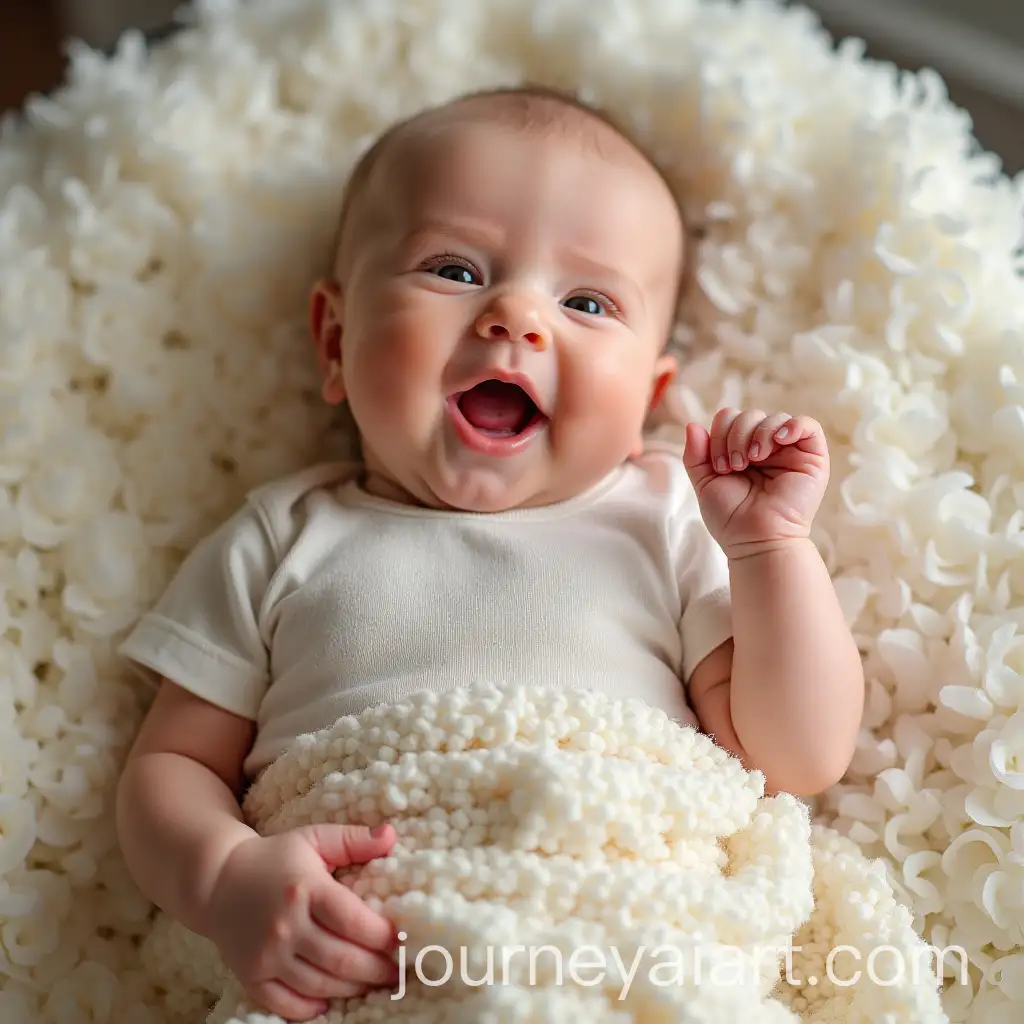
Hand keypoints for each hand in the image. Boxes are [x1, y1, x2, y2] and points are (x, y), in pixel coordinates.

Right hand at [203, 823, 399, 1020]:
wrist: (217, 880)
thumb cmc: (275, 858)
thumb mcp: (314, 838)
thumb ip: (354, 838)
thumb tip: (391, 836)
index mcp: (306, 889)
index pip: (354, 921)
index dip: (383, 937)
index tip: (402, 941)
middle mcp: (286, 925)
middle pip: (342, 960)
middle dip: (377, 970)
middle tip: (398, 972)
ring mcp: (267, 954)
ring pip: (319, 985)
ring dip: (352, 989)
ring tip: (374, 984)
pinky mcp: (250, 975)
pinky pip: (284, 1003)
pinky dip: (309, 1009)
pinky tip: (330, 1001)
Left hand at [682, 409, 828, 557]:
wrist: (756, 540)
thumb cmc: (731, 518)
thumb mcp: (705, 482)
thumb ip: (695, 455)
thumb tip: (692, 424)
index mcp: (742, 450)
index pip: (730, 418)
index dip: (720, 434)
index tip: (720, 466)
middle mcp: (766, 448)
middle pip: (750, 414)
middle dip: (736, 435)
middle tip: (735, 465)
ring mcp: (789, 451)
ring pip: (774, 418)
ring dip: (758, 434)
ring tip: (753, 460)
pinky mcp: (812, 458)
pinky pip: (808, 425)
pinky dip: (792, 425)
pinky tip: (778, 440)